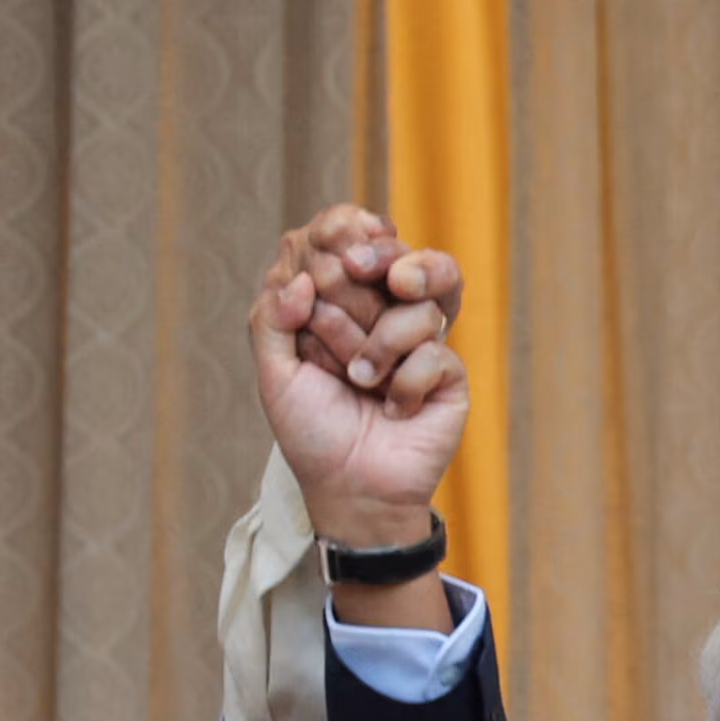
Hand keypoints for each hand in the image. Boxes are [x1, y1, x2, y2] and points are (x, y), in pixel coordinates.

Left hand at [249, 202, 469, 552]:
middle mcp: (382, 310)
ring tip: (359, 380)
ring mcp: (420, 337)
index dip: (340, 230)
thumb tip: (299, 279)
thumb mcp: (275, 373)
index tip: (328, 254)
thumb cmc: (312, 431)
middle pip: (391, 253)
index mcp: (339, 300)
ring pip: (416, 299)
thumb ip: (271, 318)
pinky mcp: (448, 371)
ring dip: (377, 340)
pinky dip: (404, 382)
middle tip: (348, 275)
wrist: (351, 490)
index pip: (345, 239)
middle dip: (364, 269)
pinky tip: (394, 408)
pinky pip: (434, 351)